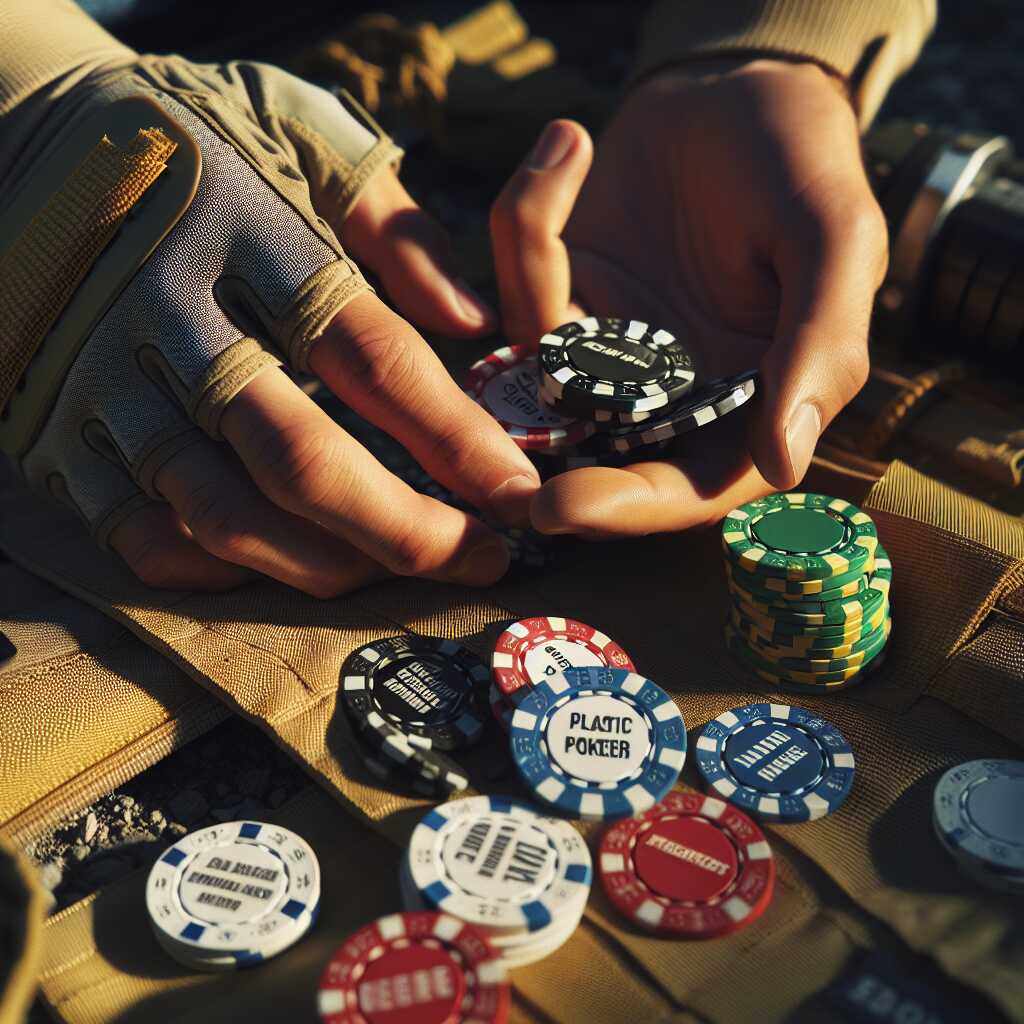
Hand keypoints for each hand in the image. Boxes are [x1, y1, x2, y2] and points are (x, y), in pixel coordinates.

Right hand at [0, 53, 541, 595]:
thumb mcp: (300, 134)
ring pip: (225, 515)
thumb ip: (394, 226)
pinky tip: (289, 562)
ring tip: (400, 571)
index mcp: (246, 228)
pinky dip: (225, 569)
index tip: (520, 491)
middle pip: (302, 459)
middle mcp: (169, 312)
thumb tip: (475, 321)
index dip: (456, 439)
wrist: (18, 129)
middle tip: (482, 559)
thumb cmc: (192, 136)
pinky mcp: (52, 430)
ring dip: (327, 565)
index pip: (374, 358)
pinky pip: (144, 534)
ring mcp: (99, 381)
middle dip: (406, 530)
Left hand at [490, 59, 887, 535]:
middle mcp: (662, 395)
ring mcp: (601, 348)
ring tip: (573, 146)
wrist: (741, 91)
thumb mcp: (834, 245)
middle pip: (589, 455)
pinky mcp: (558, 293)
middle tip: (495, 441)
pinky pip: (515, 280)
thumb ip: (819, 348)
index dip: (625, 508)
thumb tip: (785, 465)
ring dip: (533, 255)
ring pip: (535, 356)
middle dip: (536, 446)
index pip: (682, 488)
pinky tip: (568, 142)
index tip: (563, 508)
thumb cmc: (804, 167)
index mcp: (740, 407)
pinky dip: (526, 213)